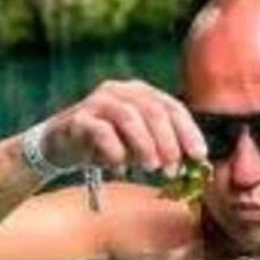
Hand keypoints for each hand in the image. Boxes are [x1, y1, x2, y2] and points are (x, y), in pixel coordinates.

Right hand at [40, 79, 207, 176]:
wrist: (61, 146)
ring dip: (145, 145)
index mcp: (139, 92)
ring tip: (152, 167)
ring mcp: (97, 102)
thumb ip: (162, 148)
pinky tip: (120, 167)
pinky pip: (100, 132)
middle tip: (173, 168)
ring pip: (128, 117)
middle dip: (168, 140)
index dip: (188, 131)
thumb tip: (193, 164)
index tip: (199, 155)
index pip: (172, 106)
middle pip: (153, 109)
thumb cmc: (108, 144)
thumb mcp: (139, 145)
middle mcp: (120, 90)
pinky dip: (115, 151)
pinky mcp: (78, 119)